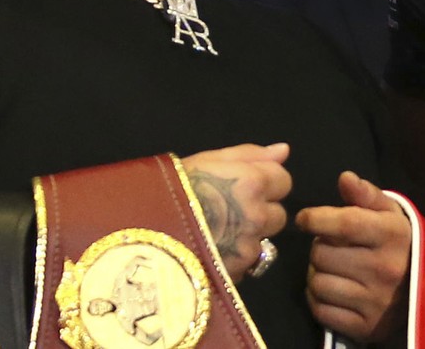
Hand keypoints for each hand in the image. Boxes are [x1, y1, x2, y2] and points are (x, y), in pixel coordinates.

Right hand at [181, 142, 291, 281]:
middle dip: (260, 213)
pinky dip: (235, 259)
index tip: (244, 187)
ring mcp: (248, 247)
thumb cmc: (169, 189)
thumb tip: (283, 151)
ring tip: (217, 233)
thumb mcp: (205, 161)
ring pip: (263, 242)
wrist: (140, 233)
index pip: (284, 182)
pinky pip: (246, 264)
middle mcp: (256, 215)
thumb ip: (249, 155)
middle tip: (229, 212)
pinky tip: (211, 251)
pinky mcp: (237, 274)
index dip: (266, 183)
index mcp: (251, 182)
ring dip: (248, 238)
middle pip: (278, 215)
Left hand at [297, 171, 411, 343]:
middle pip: (322, 253)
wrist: (424, 293)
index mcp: (392, 235)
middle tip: (330, 248)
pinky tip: (331, 290)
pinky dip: (318, 300)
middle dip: (319, 247)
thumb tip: (344, 178)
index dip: (317, 219)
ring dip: (316, 274)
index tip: (304, 219)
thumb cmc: (399, 245)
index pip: (345, 224)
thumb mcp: (390, 214)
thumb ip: (366, 195)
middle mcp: (385, 268)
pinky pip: (320, 310)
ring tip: (331, 269)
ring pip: (317, 282)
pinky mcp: (364, 327)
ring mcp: (375, 301)